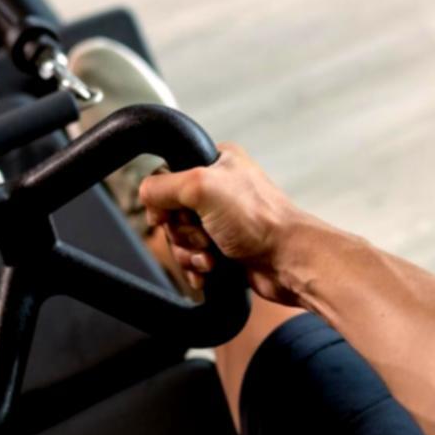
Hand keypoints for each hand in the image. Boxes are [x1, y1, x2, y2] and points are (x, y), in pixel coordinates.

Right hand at [139, 142, 308, 305]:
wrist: (289, 261)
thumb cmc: (258, 221)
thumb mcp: (201, 187)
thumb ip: (162, 186)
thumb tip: (146, 196)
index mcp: (217, 162)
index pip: (167, 177)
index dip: (162, 202)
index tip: (166, 217)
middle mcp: (220, 189)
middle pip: (171, 213)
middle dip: (181, 233)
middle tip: (204, 236)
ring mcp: (223, 221)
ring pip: (181, 239)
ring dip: (190, 253)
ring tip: (211, 258)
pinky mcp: (226, 249)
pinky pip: (194, 260)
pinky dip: (197, 269)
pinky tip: (211, 272)